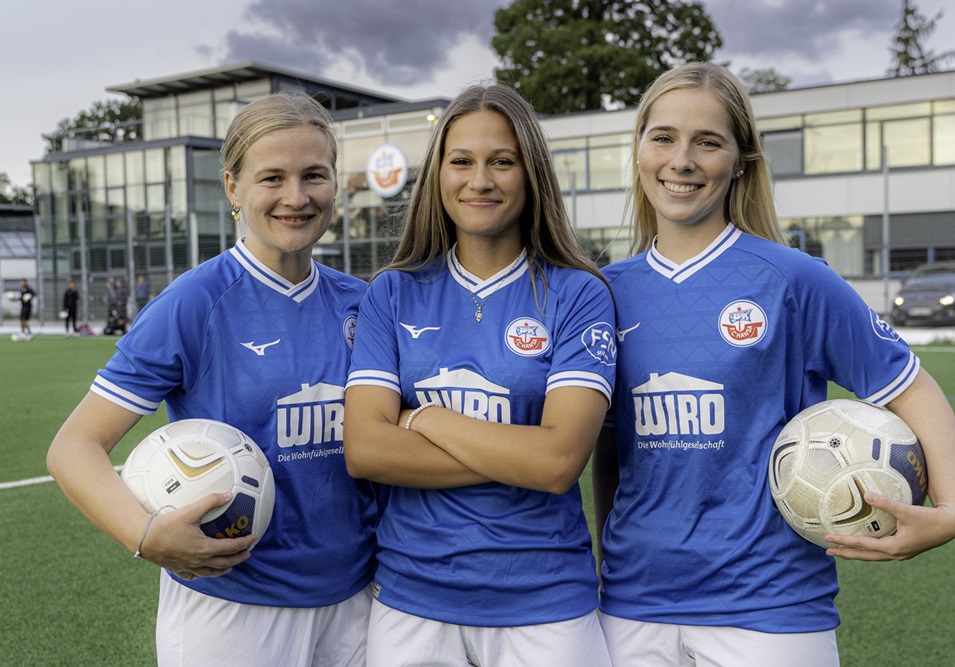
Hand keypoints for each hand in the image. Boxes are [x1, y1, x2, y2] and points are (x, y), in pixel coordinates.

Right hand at [137, 492, 255, 576]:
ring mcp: (188, 567)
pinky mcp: (178, 569)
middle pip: (224, 563)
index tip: (254, 539)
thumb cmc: (167, 524)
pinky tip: (203, 572)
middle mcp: (199, 561)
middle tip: (248, 554)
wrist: (143, 538)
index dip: (245, 543)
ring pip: (210, 573)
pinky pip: (193, 576)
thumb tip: (228, 494)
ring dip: (223, 569)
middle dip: (238, 558)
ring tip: (230, 566)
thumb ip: (211, 501)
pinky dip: (202, 575)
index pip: (231, 548)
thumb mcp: (191, 510)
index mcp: (205, 548)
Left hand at [825, 492, 954, 560]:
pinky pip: (881, 552)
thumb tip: (866, 494)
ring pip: (873, 556)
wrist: (950, 526)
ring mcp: (901, 553)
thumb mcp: (906, 510)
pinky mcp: (905, 549)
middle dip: (846, 553)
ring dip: (857, 553)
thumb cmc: (930, 519)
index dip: (843, 541)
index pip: (862, 545)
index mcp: (894, 547)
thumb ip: (885, 503)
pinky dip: (869, 549)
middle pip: (865, 556)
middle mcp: (895, 554)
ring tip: (842, 551)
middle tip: (828, 551)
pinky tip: (865, 544)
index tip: (827, 538)